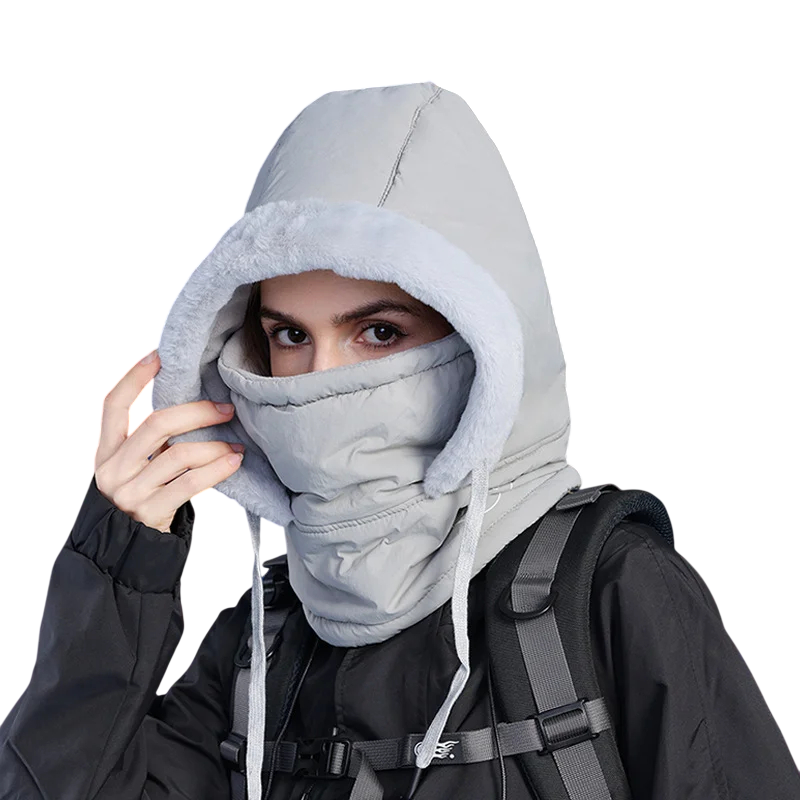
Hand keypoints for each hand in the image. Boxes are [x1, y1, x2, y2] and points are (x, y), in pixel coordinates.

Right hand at [94, 349, 244, 532]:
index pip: (113, 405)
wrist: (125, 555)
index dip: (134, 377)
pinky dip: (218, 468)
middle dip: (197, 411)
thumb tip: (201, 412)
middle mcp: (112, 469)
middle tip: (226, 408)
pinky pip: (191, 482)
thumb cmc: (142, 504)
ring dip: (214, 444)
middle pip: (157, 424)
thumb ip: (152, 447)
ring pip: (179, 453)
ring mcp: (130, 491)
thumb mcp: (135, 472)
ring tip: (237, 442)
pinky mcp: (151, 511)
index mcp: (106, 453)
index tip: (159, 356)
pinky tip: (235, 461)